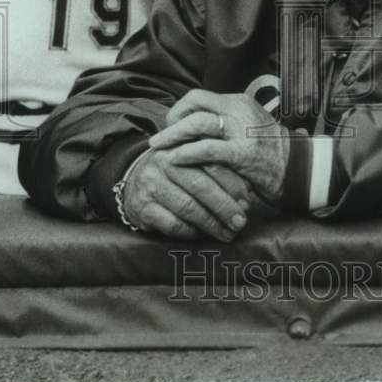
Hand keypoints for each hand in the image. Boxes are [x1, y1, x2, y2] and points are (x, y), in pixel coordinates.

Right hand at [123, 147, 250, 240]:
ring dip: (212, 224)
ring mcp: (150, 184)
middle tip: (241, 222)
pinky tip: (202, 235)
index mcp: (181, 146)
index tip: (247, 201)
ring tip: (227, 233)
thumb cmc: (174, 174)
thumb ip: (216, 169)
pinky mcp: (142, 207)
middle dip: (225, 207)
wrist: (133, 182)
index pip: (211, 164)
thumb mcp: (192, 162)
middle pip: (201, 186)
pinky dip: (191, 232)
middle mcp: (164, 162)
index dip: (232, 184)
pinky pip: (172, 224)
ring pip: (188, 207)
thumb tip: (248, 192)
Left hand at [149, 90, 290, 203]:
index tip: (170, 124)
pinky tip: (175, 160)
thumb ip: (224, 122)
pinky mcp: (243, 153)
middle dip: (172, 120)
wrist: (299, 168)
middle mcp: (239, 110)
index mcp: (238, 101)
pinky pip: (207, 149)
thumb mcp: (247, 126)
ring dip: (173, 136)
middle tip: (160, 137)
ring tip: (158, 147)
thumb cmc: (269, 150)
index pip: (199, 96)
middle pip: (195, 104)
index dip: (179, 109)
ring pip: (197, 123)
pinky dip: (187, 153)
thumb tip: (190, 127)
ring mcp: (242, 130)